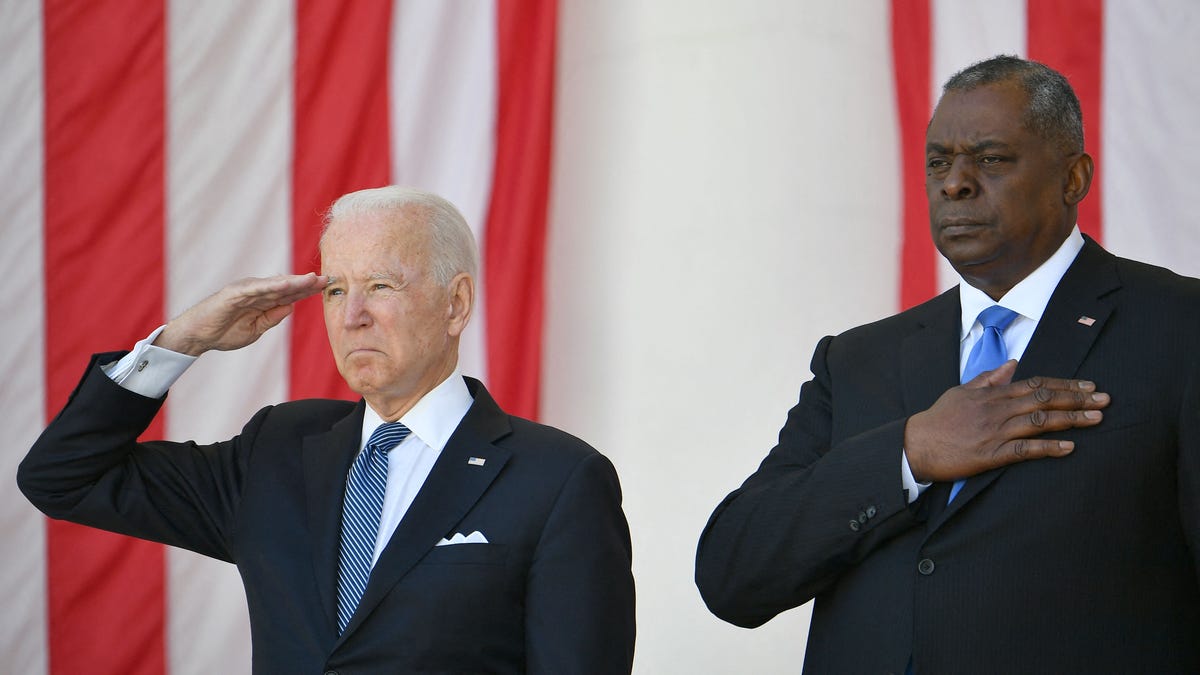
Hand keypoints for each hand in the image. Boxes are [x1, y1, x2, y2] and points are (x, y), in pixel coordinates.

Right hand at [154, 273, 326, 355]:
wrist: (199, 335)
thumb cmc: (225, 332)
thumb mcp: (256, 329)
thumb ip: (272, 317)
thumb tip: (291, 307)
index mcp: (263, 301)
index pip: (290, 294)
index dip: (307, 291)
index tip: (326, 287)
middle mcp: (257, 292)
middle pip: (286, 287)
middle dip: (306, 283)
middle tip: (327, 279)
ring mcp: (246, 290)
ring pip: (274, 285)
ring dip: (294, 282)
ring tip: (312, 279)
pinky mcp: (234, 293)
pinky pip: (256, 289)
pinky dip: (271, 285)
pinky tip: (286, 284)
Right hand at [904, 360, 1109, 482]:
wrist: (917, 445)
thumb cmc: (939, 418)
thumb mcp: (962, 391)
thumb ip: (989, 378)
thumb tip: (1013, 364)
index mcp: (992, 394)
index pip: (1035, 384)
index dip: (1064, 384)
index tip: (1088, 385)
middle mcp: (997, 410)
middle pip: (1043, 399)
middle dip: (1076, 398)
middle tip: (1104, 398)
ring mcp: (995, 432)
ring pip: (1039, 422)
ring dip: (1071, 419)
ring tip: (1097, 418)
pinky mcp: (991, 455)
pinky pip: (1025, 450)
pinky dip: (1048, 448)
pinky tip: (1069, 447)